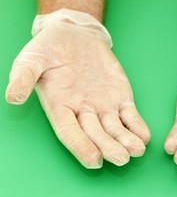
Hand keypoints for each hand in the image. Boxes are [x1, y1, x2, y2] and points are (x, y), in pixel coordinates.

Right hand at [5, 9, 149, 167]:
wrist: (75, 35)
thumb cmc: (49, 49)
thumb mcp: (32, 59)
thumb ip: (23, 77)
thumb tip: (13, 96)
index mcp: (60, 108)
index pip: (70, 133)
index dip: (81, 147)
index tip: (93, 160)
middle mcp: (82, 113)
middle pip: (96, 135)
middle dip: (109, 148)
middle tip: (121, 159)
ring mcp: (104, 107)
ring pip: (115, 129)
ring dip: (126, 141)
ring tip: (137, 150)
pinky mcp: (120, 99)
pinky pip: (130, 116)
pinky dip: (137, 126)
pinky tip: (144, 136)